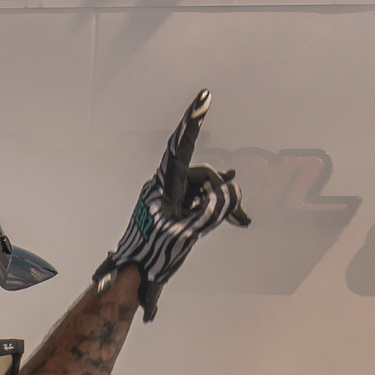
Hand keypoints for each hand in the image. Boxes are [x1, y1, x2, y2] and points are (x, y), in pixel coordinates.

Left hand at [95, 90, 247, 321]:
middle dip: (224, 193)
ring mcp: (166, 198)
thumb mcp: (190, 231)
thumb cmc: (153, 256)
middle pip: (202, 175)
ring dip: (221, 204)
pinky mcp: (169, 209)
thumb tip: (231, 191)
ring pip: (201, 190)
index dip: (194, 121)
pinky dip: (211, 207)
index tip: (203, 98)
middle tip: (242, 219)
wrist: (132, 277)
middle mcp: (164, 186)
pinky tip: (231, 215)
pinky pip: (195, 201)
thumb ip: (215, 209)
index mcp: (164, 186)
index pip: (182, 145)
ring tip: (241, 221)